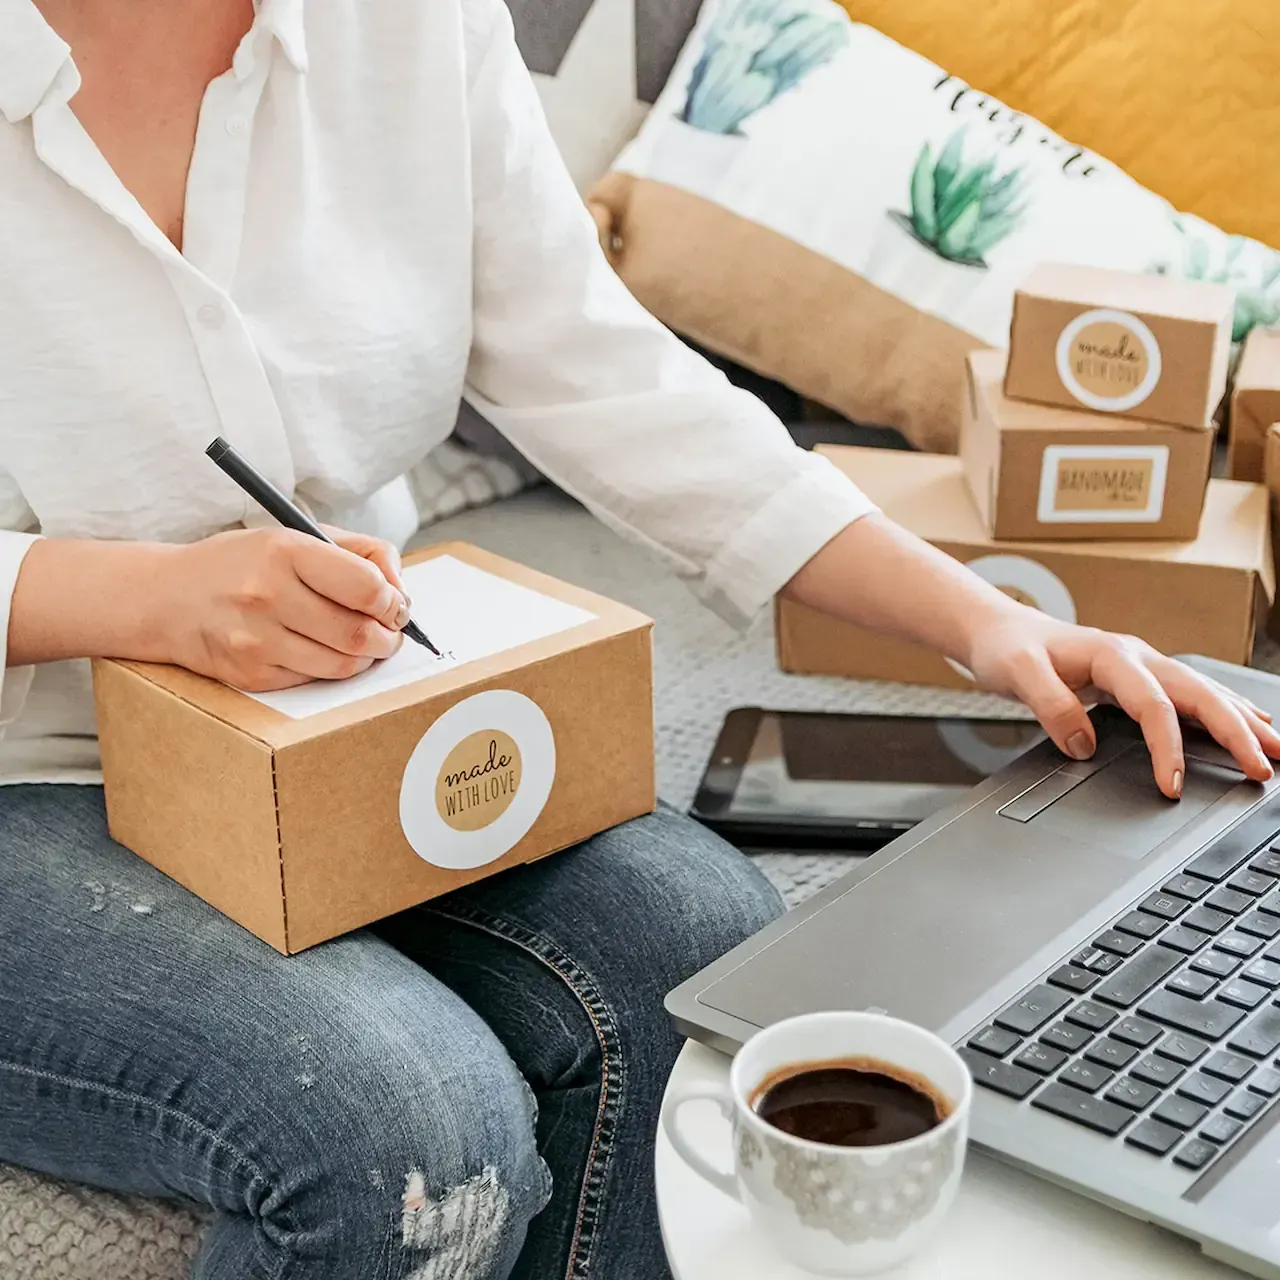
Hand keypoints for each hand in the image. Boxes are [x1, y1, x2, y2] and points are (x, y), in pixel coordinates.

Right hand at [157, 527, 410, 690]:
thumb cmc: (242, 564)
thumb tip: (401, 588)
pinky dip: (331, 669)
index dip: (394, 601)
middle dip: (389, 637)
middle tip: (391, 632)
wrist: (167, 598)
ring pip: (343, 664)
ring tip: (363, 642)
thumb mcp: (295, 535)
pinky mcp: (251, 675)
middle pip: (360, 633)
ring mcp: (257, 640)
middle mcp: (268, 595)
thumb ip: (359, 553)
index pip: (366, 587)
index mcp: (285, 551)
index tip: (396, 605)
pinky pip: (314, 680)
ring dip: (366, 657)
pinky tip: (323, 651)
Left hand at [967, 606, 1279, 798]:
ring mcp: (1141, 664)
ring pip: (1203, 691)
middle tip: (1262, 768)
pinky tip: (1247, 722)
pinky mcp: (1137, 676)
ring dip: (1241, 720)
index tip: (1173, 785)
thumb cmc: (1007, 648)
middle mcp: (1135, 656)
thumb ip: (1050, 706)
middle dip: (1234, 731)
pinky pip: (1189, 693)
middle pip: (1197, 693)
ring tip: (1275, 749)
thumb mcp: (1016, 673)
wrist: (998, 629)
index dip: (1167, 747)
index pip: (1152, 705)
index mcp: (1110, 654)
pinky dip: (1223, 709)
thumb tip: (1084, 745)